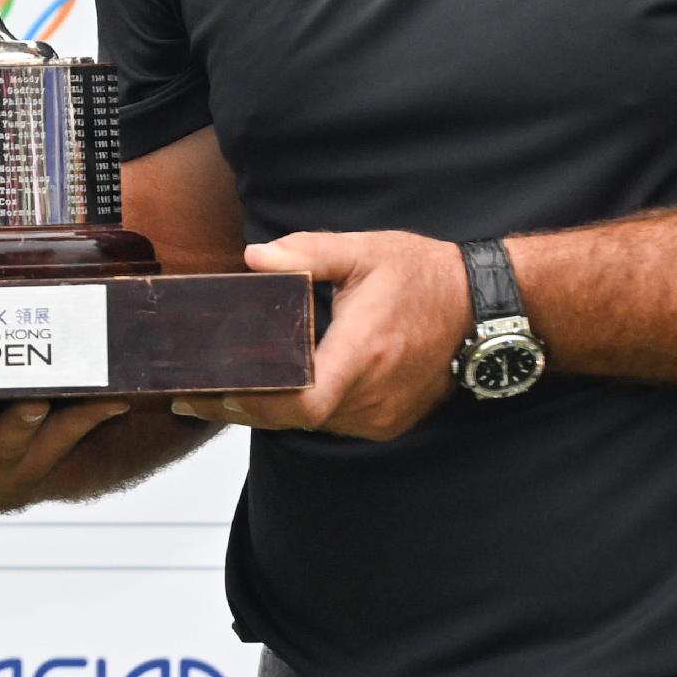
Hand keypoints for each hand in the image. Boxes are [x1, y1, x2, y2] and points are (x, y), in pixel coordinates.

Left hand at [172, 229, 468, 441]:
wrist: (482, 309)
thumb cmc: (424, 276)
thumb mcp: (365, 252)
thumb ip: (307, 253)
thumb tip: (254, 258)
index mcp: (363, 350)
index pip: (301, 400)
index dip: (252, 403)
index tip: (209, 392)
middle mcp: (372, 393)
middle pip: (291, 417)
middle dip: (241, 406)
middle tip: (194, 393)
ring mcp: (381, 415)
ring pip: (308, 424)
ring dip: (270, 410)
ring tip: (225, 389)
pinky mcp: (386, 423)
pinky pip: (331, 424)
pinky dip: (302, 410)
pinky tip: (278, 390)